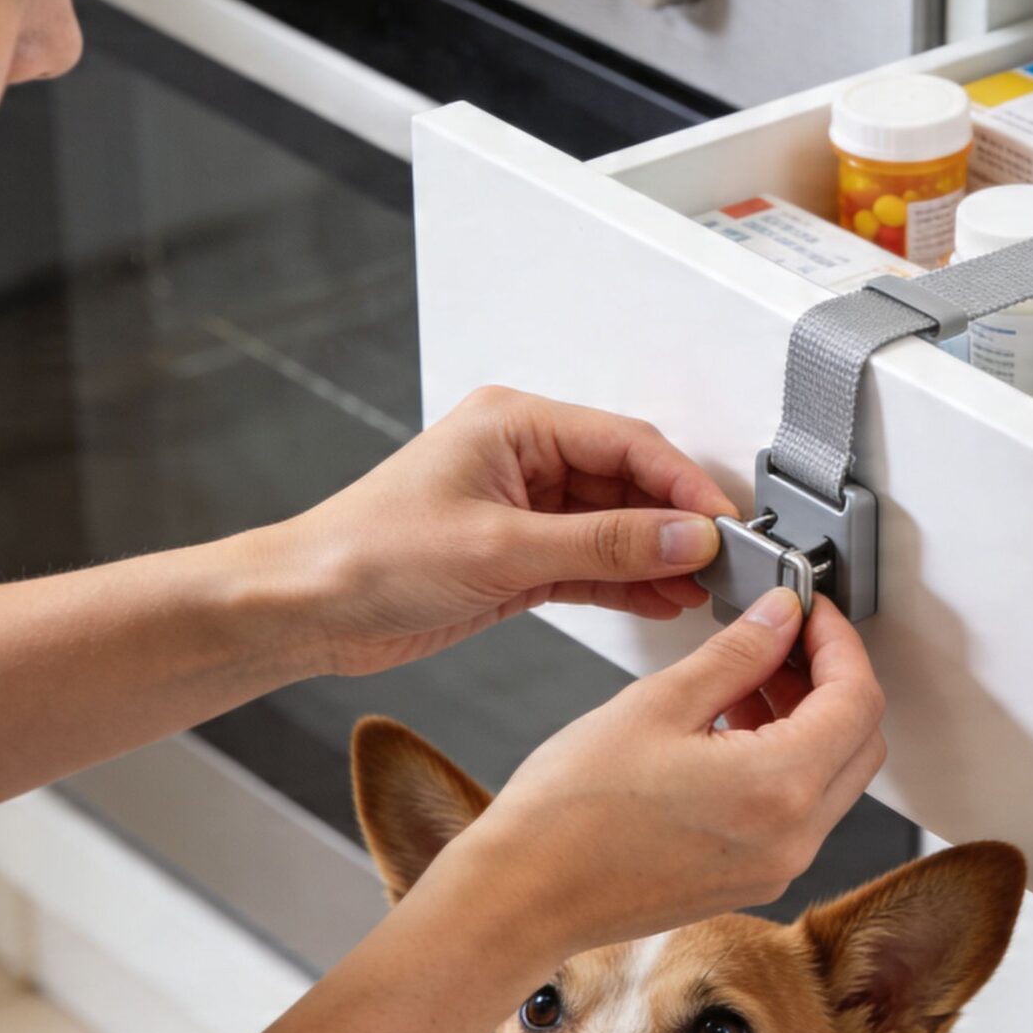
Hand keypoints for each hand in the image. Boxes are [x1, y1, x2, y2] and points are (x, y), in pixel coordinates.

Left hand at [277, 386, 737, 675]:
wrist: (304, 609)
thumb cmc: (365, 555)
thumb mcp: (499, 548)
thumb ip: (601, 543)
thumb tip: (681, 536)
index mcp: (514, 424)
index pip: (626, 441)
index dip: (682, 484)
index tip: (724, 524)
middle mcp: (522, 458)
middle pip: (628, 481)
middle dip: (677, 523)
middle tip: (728, 561)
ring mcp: (521, 509)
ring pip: (615, 526)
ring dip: (658, 557)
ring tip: (707, 588)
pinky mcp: (516, 558)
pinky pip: (591, 562)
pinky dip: (627, 581)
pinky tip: (665, 599)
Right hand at [432, 586, 888, 958]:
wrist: (524, 895)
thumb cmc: (569, 814)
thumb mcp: (657, 704)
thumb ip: (736, 654)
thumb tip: (780, 617)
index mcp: (778, 788)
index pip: (858, 698)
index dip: (838, 640)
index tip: (808, 611)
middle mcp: (793, 838)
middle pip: (860, 740)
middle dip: (831, 679)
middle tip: (781, 638)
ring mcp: (775, 866)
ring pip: (833, 776)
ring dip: (808, 719)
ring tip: (746, 679)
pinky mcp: (751, 878)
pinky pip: (798, 809)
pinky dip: (785, 761)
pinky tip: (730, 729)